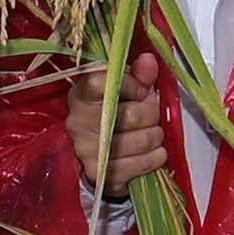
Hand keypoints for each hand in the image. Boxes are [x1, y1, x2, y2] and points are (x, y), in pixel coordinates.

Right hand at [82, 63, 175, 200]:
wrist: (102, 156)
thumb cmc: (116, 115)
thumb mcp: (126, 90)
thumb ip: (139, 75)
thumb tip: (148, 60)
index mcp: (81, 95)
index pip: (100, 82)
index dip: (131, 84)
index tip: (143, 89)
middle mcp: (78, 122)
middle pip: (130, 115)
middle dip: (152, 113)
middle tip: (152, 114)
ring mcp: (86, 150)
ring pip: (140, 140)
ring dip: (155, 136)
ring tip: (152, 133)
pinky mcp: (100, 174)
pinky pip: (142, 163)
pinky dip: (155, 157)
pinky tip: (152, 152)